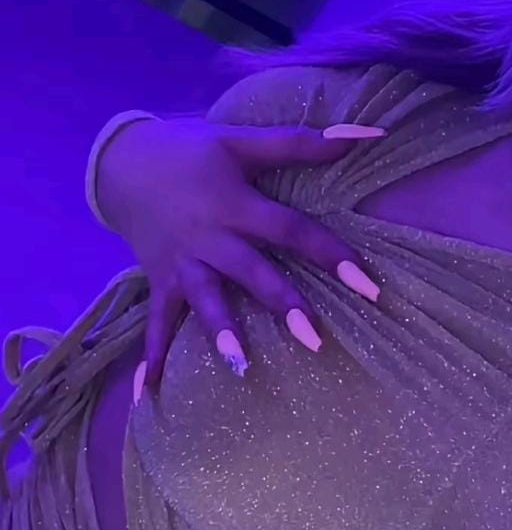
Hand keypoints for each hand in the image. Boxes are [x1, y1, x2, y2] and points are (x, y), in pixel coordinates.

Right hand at [96, 115, 384, 388]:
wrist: (122, 162)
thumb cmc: (192, 152)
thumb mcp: (242, 141)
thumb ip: (305, 143)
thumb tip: (370, 133)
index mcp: (235, 204)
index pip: (291, 231)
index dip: (330, 255)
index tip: (368, 287)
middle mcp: (210, 238)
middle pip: (252, 272)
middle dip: (282, 304)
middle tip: (315, 340)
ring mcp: (182, 263)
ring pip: (206, 300)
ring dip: (221, 334)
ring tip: (241, 367)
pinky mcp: (160, 281)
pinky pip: (157, 323)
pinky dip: (152, 358)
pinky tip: (152, 395)